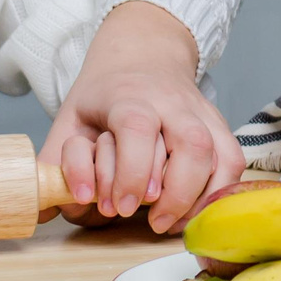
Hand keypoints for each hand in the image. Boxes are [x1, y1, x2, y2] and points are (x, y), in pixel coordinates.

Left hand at [39, 1, 242, 233]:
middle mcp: (173, 103)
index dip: (131, 171)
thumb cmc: (105, 97)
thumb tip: (47, 208)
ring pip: (222, 155)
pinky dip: (219, 193)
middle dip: (173, 193)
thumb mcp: (70, 118)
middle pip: (191, 144)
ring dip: (199, 198)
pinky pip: (234, 163)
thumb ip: (58, 162)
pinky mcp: (220, 127)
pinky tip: (194, 211)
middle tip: (149, 220)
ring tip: (171, 222)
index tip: (121, 207)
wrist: (143, 57)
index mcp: (129, 96)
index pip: (138, 128)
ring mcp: (202, 114)